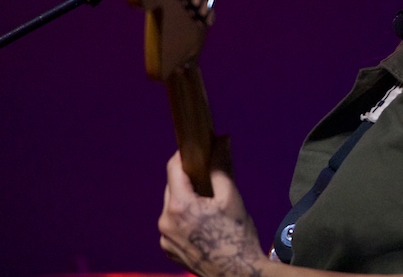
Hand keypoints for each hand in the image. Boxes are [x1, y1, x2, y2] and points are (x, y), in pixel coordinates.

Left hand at [159, 137, 267, 276]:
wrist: (237, 273)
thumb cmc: (237, 236)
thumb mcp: (231, 197)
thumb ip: (221, 167)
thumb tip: (221, 140)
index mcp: (179, 206)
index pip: (173, 168)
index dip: (184, 154)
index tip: (197, 147)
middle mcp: (165, 222)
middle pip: (172, 187)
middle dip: (189, 178)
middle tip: (209, 173)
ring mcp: (165, 238)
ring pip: (172, 206)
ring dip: (187, 199)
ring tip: (209, 201)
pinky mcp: (168, 250)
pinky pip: (173, 224)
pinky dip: (185, 218)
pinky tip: (204, 222)